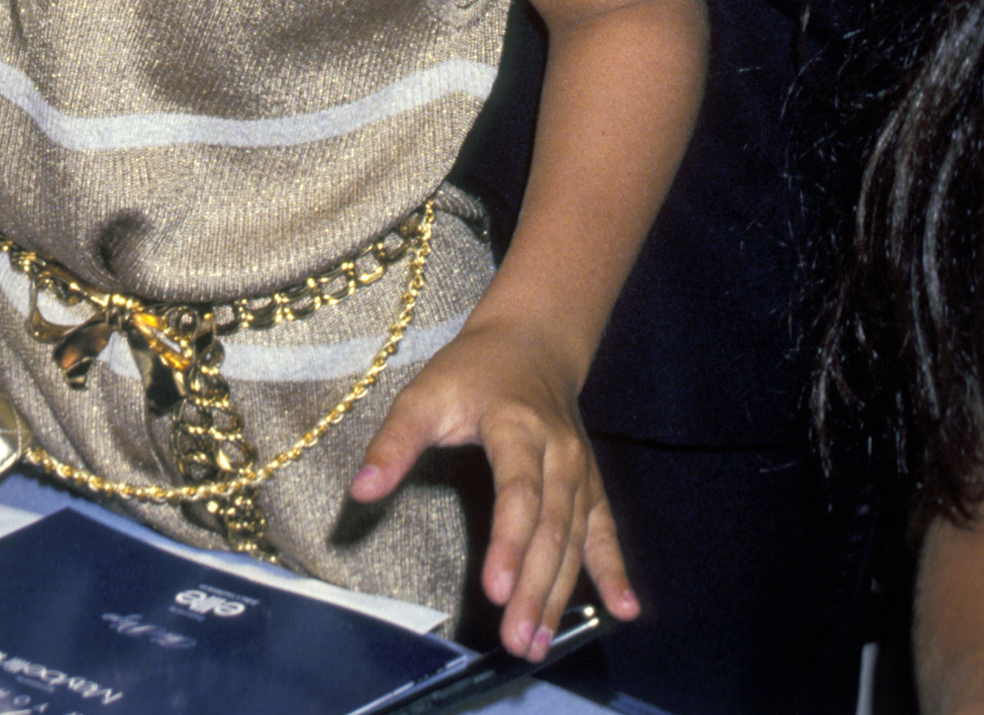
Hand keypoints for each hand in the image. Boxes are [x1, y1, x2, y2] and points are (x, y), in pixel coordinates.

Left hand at [349, 316, 634, 658]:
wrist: (532, 341)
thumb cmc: (471, 370)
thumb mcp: (426, 393)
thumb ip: (394, 443)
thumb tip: (360, 491)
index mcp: (517, 427)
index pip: (518, 492)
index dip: (509, 542)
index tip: (496, 591)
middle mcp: (558, 452)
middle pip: (550, 527)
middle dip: (535, 588)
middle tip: (518, 641)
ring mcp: (579, 470)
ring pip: (574, 538)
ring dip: (560, 594)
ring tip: (539, 642)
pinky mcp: (590, 483)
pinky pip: (604, 529)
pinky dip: (613, 569)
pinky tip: (623, 608)